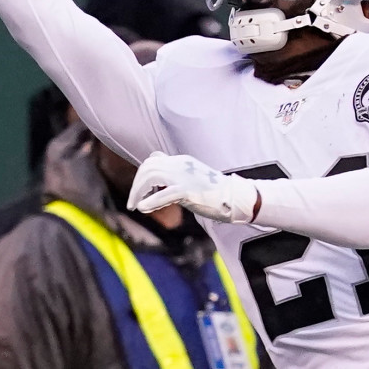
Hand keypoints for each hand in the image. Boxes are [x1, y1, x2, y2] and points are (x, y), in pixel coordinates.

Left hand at [127, 152, 258, 223]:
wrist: (236, 197)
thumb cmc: (214, 192)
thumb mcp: (191, 178)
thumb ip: (175, 177)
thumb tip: (157, 183)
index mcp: (180, 161)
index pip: (152, 160)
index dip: (141, 175)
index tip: (139, 192)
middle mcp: (179, 164)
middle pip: (148, 168)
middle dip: (136, 185)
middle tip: (132, 202)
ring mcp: (184, 176)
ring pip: (151, 177)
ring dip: (138, 192)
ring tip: (135, 206)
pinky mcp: (189, 190)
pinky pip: (164, 194)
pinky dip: (150, 200)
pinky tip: (142, 208)